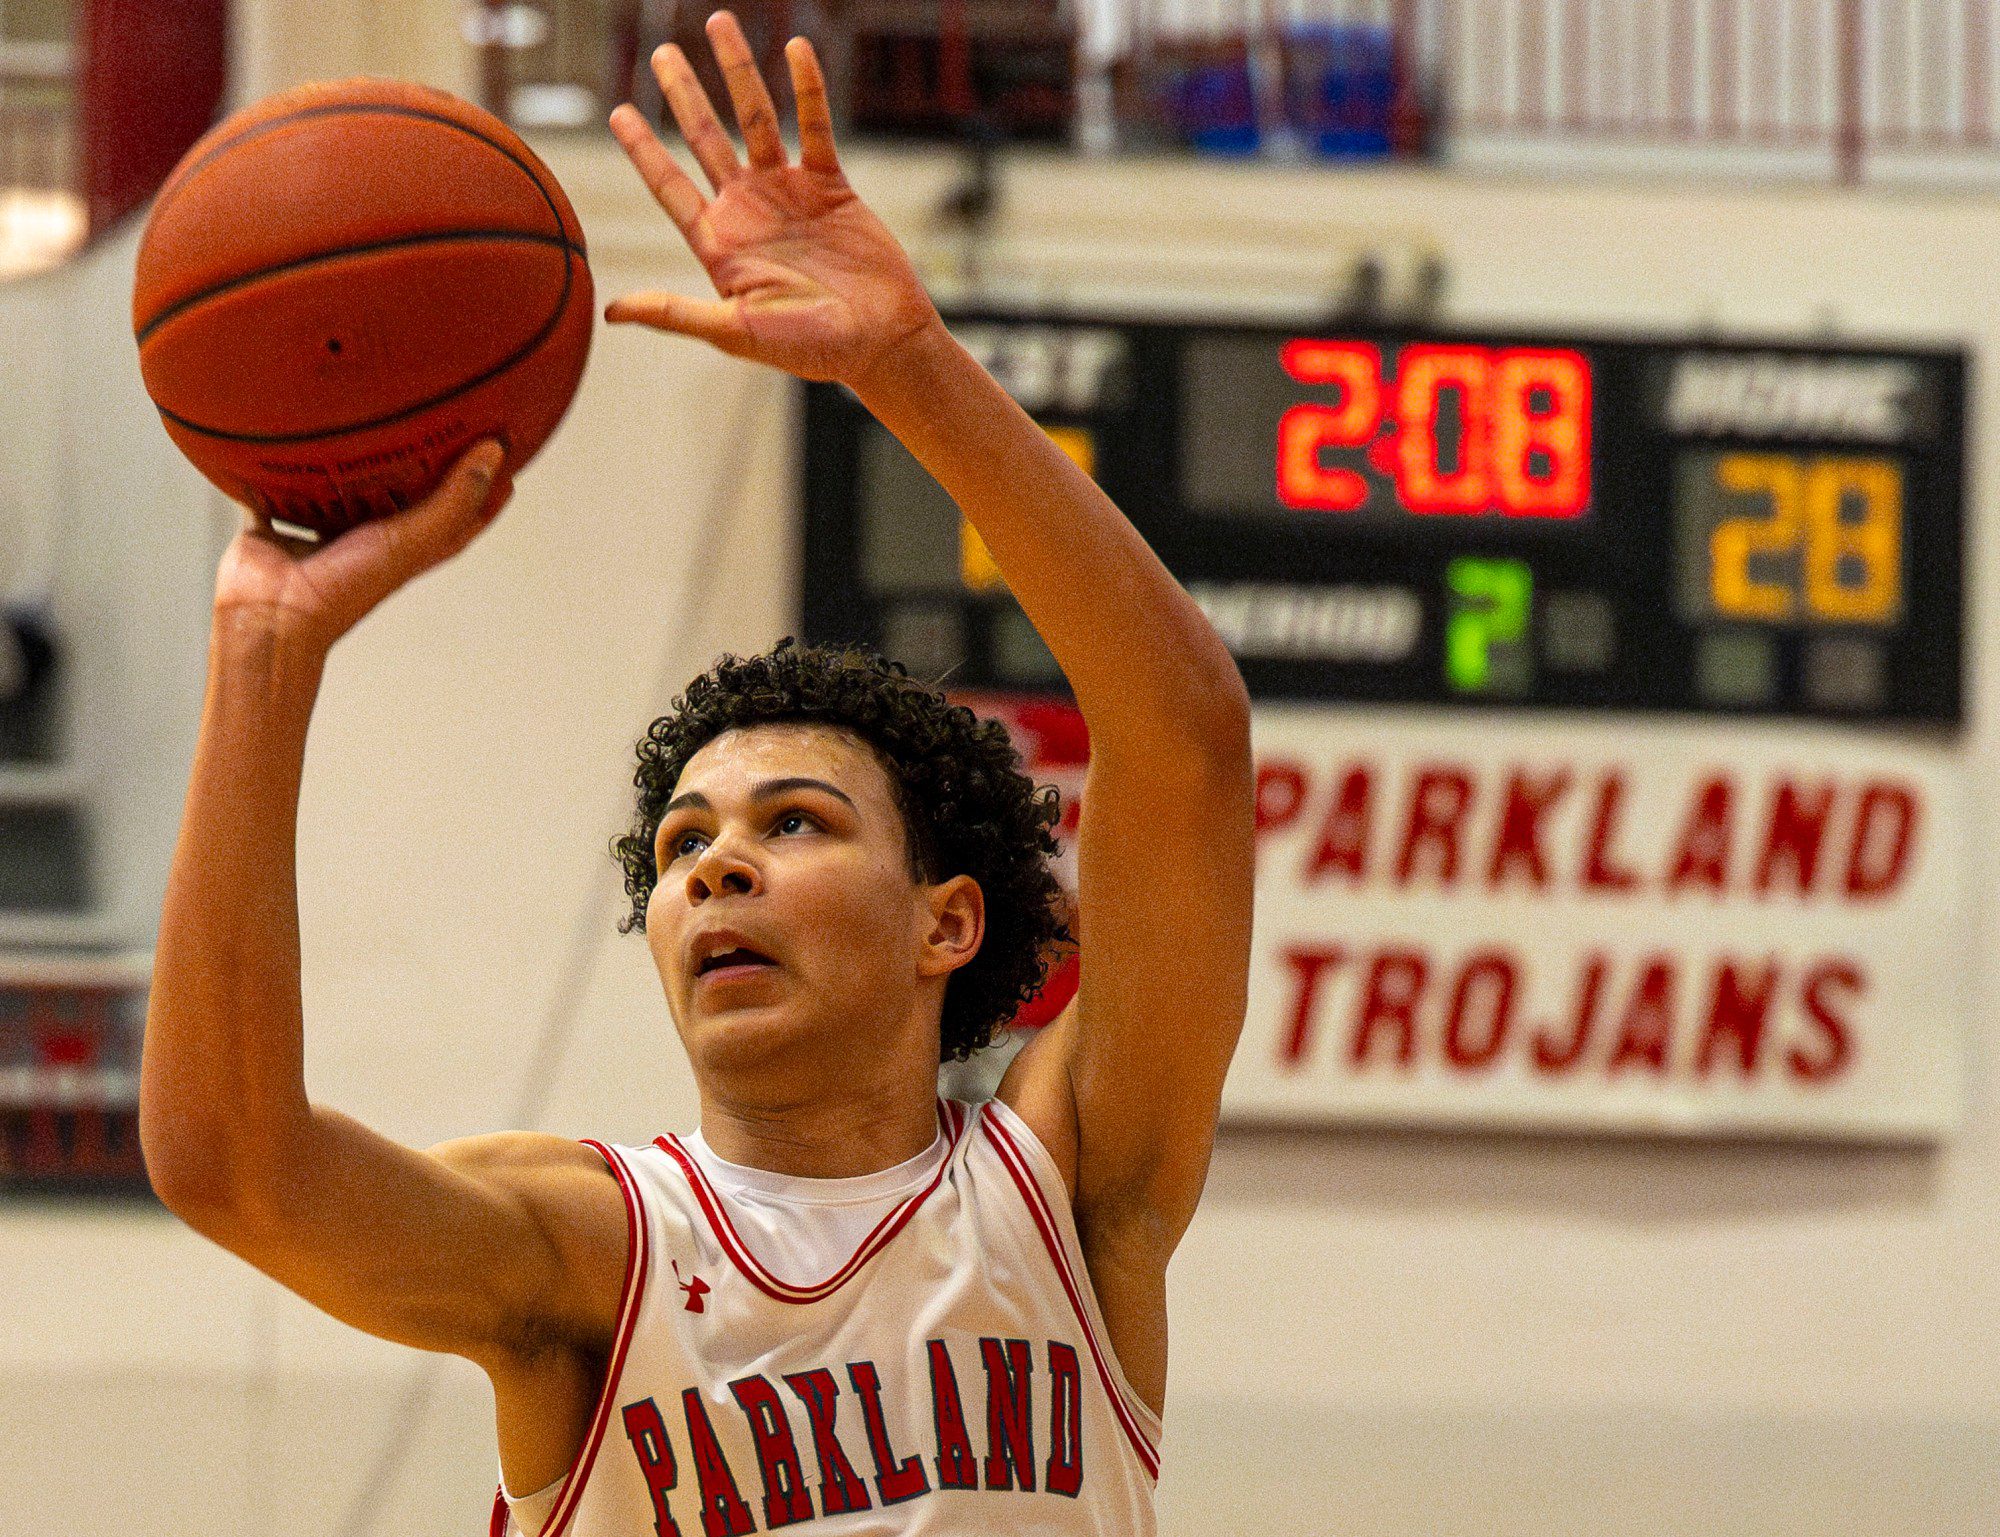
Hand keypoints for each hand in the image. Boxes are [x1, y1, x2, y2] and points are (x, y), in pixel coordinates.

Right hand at [212, 441, 511, 652]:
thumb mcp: (413, 538)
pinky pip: (277, 489)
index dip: (484, 483)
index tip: (499, 444)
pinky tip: (280, 435)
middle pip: (404, 494)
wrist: (271, 614)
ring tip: (360, 412)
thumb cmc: (346, 585)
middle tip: (431, 414)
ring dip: (350, 460)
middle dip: (418, 460)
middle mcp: (370, 538)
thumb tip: (494, 451)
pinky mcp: (277, 524)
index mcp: (410, 546)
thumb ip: (455, 498)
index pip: (462, 511)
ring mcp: (323, 532)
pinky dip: (278, 468)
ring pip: (342, 487)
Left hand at [604, 11, 939, 385]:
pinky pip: (815, 127)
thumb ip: (675, 314)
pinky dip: (807, 89)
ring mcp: (789, 194)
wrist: (881, 342)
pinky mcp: (831, 186)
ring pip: (756, 120)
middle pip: (706, 138)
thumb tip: (611, 311)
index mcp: (720, 244)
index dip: (643, 150)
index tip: (617, 112)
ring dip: (738, 73)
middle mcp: (749, 211)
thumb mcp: (736, 333)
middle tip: (662, 54)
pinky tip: (795, 50)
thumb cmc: (810, 350)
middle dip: (683, 94)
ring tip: (719, 24)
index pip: (670, 187)